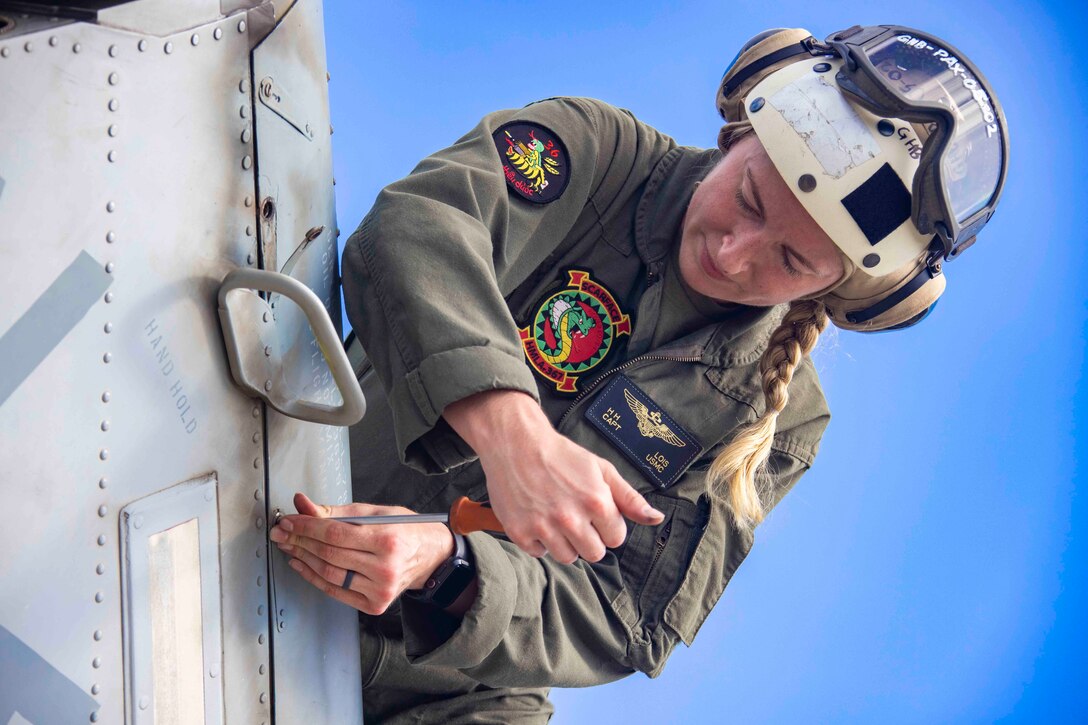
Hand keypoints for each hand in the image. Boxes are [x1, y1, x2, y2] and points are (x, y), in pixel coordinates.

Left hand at [270, 492, 454, 614]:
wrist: (431, 556)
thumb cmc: (404, 530)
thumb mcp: (375, 512)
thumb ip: (336, 511)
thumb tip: (302, 505)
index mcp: (387, 540)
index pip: (335, 533)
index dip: (306, 527)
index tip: (288, 521)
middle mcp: (385, 568)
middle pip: (329, 554)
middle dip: (299, 541)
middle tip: (281, 532)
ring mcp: (380, 590)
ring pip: (329, 574)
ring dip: (302, 559)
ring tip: (288, 546)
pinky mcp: (374, 604)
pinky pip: (335, 591)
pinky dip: (314, 577)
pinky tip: (301, 564)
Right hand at [444, 391, 663, 563]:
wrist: (515, 443)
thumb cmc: (561, 455)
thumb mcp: (601, 469)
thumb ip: (629, 498)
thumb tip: (656, 518)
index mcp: (596, 502)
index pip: (616, 538)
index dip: (607, 525)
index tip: (595, 511)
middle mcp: (570, 519)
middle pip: (594, 554)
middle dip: (590, 538)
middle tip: (576, 516)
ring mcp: (543, 528)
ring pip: (568, 558)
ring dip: (565, 542)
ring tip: (557, 518)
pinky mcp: (519, 533)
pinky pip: (539, 553)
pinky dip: (540, 541)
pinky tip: (538, 518)